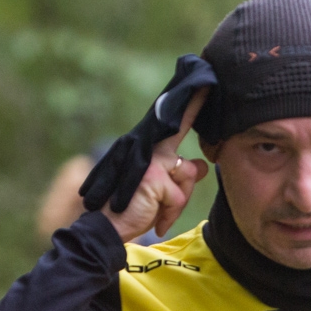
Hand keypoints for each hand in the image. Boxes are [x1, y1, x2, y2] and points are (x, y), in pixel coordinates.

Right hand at [101, 90, 209, 242]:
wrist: (106, 227)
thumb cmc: (132, 209)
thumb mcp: (161, 192)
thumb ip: (181, 177)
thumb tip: (202, 165)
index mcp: (146, 147)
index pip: (173, 122)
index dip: (190, 103)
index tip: (204, 82)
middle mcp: (147, 147)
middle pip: (185, 144)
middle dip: (191, 132)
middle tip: (205, 88)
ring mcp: (151, 160)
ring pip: (187, 176)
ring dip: (177, 202)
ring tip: (155, 210)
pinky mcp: (154, 176)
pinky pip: (179, 197)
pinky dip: (170, 213)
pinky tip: (154, 219)